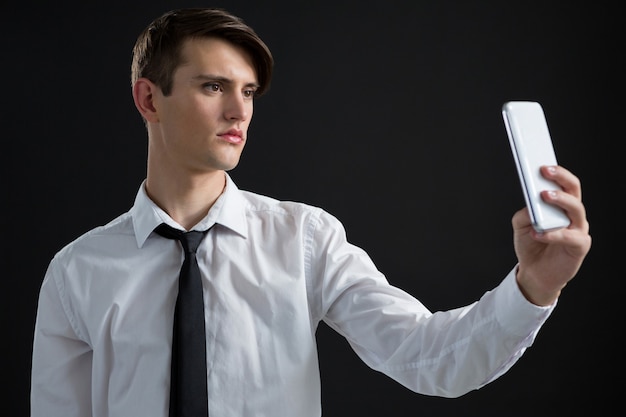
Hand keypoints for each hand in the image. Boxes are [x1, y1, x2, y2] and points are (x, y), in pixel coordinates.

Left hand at [512, 165, 591, 305]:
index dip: (555, 170)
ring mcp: (578, 229)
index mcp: (560, 205)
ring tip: (544, 195)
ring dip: (560, 200)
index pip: (562, 183)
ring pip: (576, 209)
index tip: (541, 160)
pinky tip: (538, 232)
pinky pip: (569, 236)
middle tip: (544, 170)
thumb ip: (525, 212)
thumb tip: (531, 202)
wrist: (535, 273)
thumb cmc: (531, 245)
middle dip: (560, 177)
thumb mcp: (521, 225)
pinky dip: (553, 234)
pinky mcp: (579, 246)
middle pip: (574, 190)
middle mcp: (573, 214)